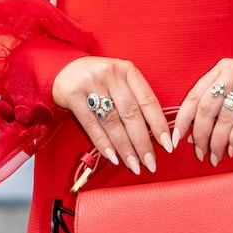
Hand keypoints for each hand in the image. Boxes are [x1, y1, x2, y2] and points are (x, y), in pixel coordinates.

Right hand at [52, 56, 171, 175]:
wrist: (64, 68)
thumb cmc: (99, 79)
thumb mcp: (120, 80)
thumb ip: (134, 98)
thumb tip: (153, 133)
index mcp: (128, 70)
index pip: (148, 100)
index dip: (159, 124)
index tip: (168, 145)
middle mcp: (112, 74)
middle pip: (131, 114)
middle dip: (142, 142)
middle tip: (150, 163)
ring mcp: (91, 84)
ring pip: (112, 122)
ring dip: (125, 148)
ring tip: (134, 165)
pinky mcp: (74, 95)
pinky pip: (92, 125)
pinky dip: (103, 144)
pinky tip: (113, 157)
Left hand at [174, 58, 232, 165]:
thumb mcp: (232, 95)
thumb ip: (213, 111)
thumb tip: (191, 138)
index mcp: (219, 70)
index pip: (194, 95)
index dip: (183, 119)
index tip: (177, 139)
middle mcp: (231, 72)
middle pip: (207, 107)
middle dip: (200, 135)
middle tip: (200, 153)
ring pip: (224, 116)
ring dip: (217, 141)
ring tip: (215, 156)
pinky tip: (231, 149)